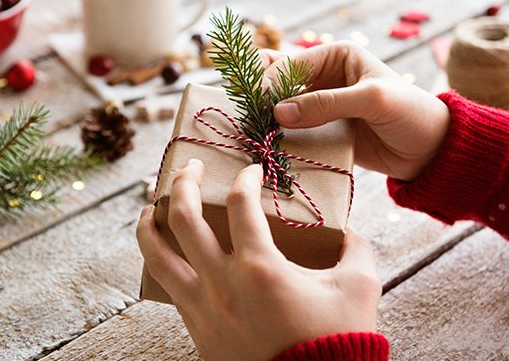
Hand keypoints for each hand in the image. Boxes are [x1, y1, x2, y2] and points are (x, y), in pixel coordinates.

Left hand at [137, 159, 381, 360]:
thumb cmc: (336, 340)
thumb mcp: (358, 287)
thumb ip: (355, 248)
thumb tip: (348, 231)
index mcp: (260, 267)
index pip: (241, 204)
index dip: (246, 178)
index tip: (253, 172)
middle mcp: (222, 283)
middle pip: (184, 217)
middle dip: (183, 183)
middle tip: (191, 168)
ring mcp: (203, 307)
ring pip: (157, 255)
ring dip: (149, 224)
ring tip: (150, 206)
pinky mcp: (196, 328)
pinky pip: (166, 286)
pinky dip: (159, 261)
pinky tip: (165, 253)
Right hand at [262, 42, 449, 180]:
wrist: (430, 151)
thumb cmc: (411, 114)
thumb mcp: (373, 101)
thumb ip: (327, 104)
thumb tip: (279, 112)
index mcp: (337, 56)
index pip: (292, 64)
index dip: (271, 83)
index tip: (259, 106)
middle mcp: (324, 77)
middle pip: (280, 83)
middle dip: (263, 98)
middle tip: (247, 116)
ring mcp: (321, 105)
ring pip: (281, 107)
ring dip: (266, 118)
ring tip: (250, 132)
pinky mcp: (321, 129)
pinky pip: (292, 130)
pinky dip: (278, 136)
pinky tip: (264, 144)